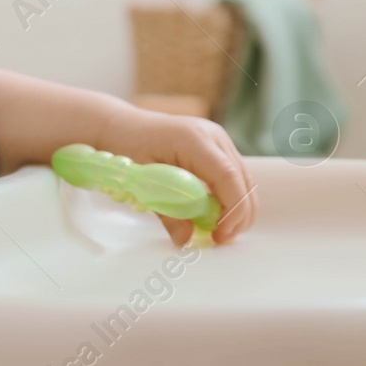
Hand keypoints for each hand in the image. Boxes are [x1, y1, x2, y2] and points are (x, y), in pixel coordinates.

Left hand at [97, 106, 257, 245]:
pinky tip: (216, 216)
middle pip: (242, 180)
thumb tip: (185, 239)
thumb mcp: (141, 180)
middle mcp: (213, 137)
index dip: (232, 208)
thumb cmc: (127, 146)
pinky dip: (230, 199)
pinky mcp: (218, 148)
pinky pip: (234, 177)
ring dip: (237, 209)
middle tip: (220, 240)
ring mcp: (218, 141)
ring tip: (218, 232)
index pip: (227, 176)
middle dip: (237, 215)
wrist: (122, 125)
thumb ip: (165, 211)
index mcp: (194, 140)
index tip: (221, 234)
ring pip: (243, 181)